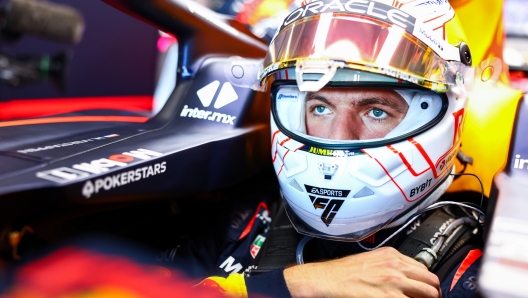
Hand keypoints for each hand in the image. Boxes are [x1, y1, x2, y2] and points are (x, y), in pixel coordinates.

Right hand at [283, 246, 439, 297]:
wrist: (328, 279)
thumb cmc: (344, 271)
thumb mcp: (371, 260)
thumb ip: (390, 265)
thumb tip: (404, 275)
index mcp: (392, 255)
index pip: (423, 268)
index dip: (427, 282)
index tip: (427, 289)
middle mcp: (396, 266)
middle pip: (430, 281)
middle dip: (433, 293)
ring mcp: (394, 282)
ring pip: (428, 293)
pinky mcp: (388, 297)